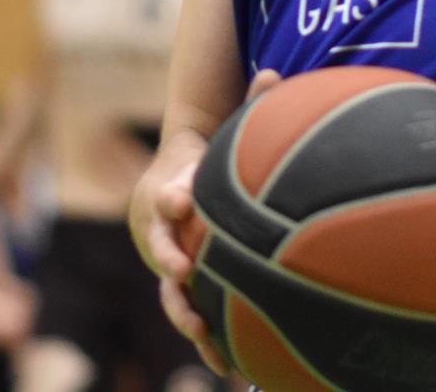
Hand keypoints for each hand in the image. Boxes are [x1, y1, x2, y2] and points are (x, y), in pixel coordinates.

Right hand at [131, 69, 281, 377]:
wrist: (173, 190)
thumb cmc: (205, 162)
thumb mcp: (222, 134)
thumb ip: (247, 107)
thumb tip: (275, 73)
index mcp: (168, 192)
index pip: (165, 192)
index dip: (170, 197)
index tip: (177, 202)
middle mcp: (163, 233)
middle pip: (160, 247)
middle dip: (169, 258)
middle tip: (182, 270)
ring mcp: (169, 263)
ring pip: (171, 291)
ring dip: (184, 310)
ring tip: (203, 331)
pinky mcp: (182, 288)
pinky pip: (192, 314)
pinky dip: (205, 338)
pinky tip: (229, 365)